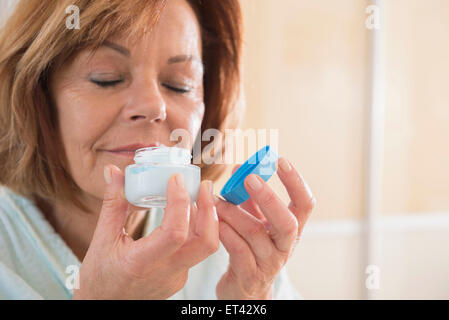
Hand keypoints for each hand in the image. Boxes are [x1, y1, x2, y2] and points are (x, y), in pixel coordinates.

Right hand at [73, 165, 217, 298]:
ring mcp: (176, 277)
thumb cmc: (99, 278)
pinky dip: (196, 228)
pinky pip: (196, 250)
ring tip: (195, 194)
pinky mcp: (180, 277)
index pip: (175, 232)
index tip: (175, 179)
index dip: (180, 202)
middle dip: (209, 209)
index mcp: (142, 263)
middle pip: (206, 242)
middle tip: (203, 185)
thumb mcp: (102, 240)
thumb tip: (114, 172)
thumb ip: (113, 204)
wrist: (105, 308)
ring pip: (205, 245)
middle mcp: (166, 273)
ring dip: (205, 217)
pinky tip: (185, 214)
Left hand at [215, 157, 315, 299]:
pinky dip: (225, 231)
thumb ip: (249, 198)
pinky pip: (237, 249)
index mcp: (291, 229)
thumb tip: (239, 167)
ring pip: (255, 234)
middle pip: (286, 222)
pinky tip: (214, 221)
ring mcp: (269, 263)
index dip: (296, 182)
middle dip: (267, 197)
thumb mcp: (256, 222)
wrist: (244, 289)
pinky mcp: (250, 275)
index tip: (281, 160)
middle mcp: (285, 246)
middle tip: (248, 177)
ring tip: (216, 200)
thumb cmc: (251, 249)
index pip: (305, 204)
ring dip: (233, 212)